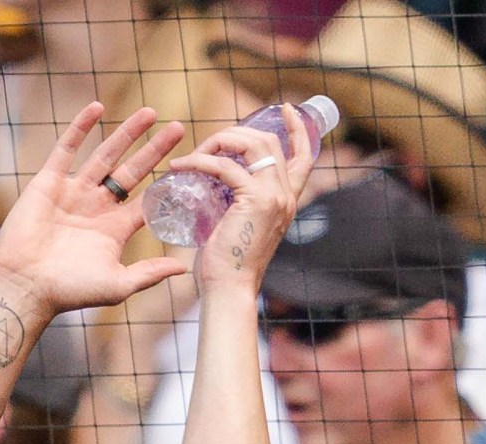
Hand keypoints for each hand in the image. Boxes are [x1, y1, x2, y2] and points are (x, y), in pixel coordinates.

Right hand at [0, 102, 192, 320]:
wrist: (25, 286)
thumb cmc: (69, 292)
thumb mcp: (117, 285)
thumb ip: (148, 274)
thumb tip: (182, 269)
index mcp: (113, 230)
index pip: (146, 201)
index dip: (167, 185)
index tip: (189, 167)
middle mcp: (96, 208)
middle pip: (132, 172)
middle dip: (154, 151)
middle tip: (177, 128)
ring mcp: (73, 193)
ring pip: (105, 155)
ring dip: (127, 133)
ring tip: (150, 112)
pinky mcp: (49, 183)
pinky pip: (67, 149)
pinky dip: (80, 127)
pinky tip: (97, 106)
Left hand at [169, 105, 322, 296]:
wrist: (228, 293)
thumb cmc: (226, 268)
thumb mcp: (238, 226)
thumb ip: (236, 202)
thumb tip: (213, 186)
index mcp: (286, 201)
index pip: (304, 155)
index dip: (296, 128)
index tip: (284, 108)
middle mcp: (286, 195)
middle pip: (269, 141)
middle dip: (236, 134)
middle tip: (209, 145)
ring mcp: (273, 196)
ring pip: (251, 145)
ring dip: (219, 142)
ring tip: (194, 155)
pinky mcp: (253, 200)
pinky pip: (225, 167)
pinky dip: (200, 162)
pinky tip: (181, 167)